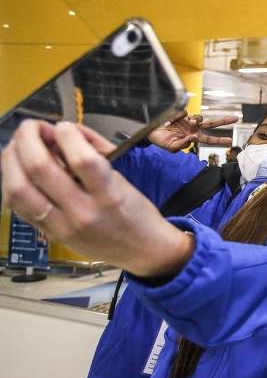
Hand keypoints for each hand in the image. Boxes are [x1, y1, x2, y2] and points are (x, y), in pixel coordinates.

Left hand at [1, 120, 193, 276]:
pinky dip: (12, 181)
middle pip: (40, 169)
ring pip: (18, 189)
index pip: (82, 159)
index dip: (67, 134)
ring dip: (11, 159)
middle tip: (32, 127)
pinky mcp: (49, 235)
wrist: (142, 251)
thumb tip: (66, 131)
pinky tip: (17, 169)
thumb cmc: (137, 213)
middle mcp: (82, 213)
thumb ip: (95, 153)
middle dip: (28, 138)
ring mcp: (61, 226)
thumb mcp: (124, 179)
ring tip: (18, 145)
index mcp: (109, 196)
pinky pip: (17, 206)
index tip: (65, 126)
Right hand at [148, 110, 238, 151]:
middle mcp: (192, 128)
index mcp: (192, 137)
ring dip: (196, 120)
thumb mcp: (172, 147)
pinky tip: (167, 124)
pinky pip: (183, 113)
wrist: (149, 131)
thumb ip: (183, 144)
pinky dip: (176, 119)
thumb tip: (194, 138)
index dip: (219, 140)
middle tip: (236, 119)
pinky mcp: (180, 113)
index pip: (208, 139)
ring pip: (199, 117)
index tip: (230, 141)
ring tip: (188, 122)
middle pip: (211, 124)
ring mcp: (187, 120)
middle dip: (223, 121)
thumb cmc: (161, 141)